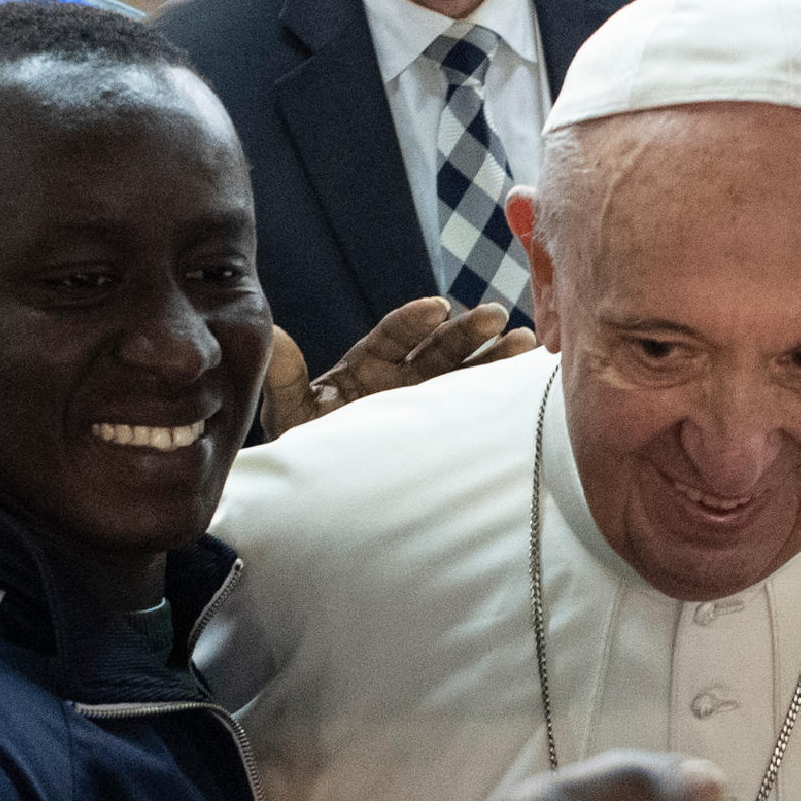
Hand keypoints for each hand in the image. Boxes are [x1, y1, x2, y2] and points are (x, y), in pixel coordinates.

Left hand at [263, 295, 535, 437]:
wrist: (321, 492)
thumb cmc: (306, 447)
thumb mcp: (292, 411)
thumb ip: (285, 375)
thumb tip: (271, 335)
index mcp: (367, 366)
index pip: (393, 335)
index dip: (414, 321)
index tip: (437, 308)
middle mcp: (402, 378)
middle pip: (438, 348)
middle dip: (466, 332)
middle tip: (495, 315)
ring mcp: (427, 402)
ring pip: (465, 374)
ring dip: (495, 357)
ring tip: (526, 342)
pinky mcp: (443, 430)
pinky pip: (474, 408)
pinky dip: (500, 392)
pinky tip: (530, 381)